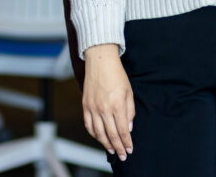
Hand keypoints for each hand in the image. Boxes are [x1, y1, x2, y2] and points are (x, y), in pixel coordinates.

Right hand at [82, 44, 134, 160]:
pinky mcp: (85, 105)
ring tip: (111, 149)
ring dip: (105, 144)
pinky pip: (88, 125)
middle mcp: (104, 109)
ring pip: (98, 133)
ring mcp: (93, 108)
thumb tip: (128, 127)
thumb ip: (130, 111)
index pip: (122, 130)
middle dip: (118, 147)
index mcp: (117, 105)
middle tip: (122, 155)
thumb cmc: (117, 74)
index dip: (126, 142)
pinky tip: (99, 138)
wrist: (100, 61)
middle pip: (111, 135)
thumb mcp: (129, 92)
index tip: (129, 149)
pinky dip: (94, 134)